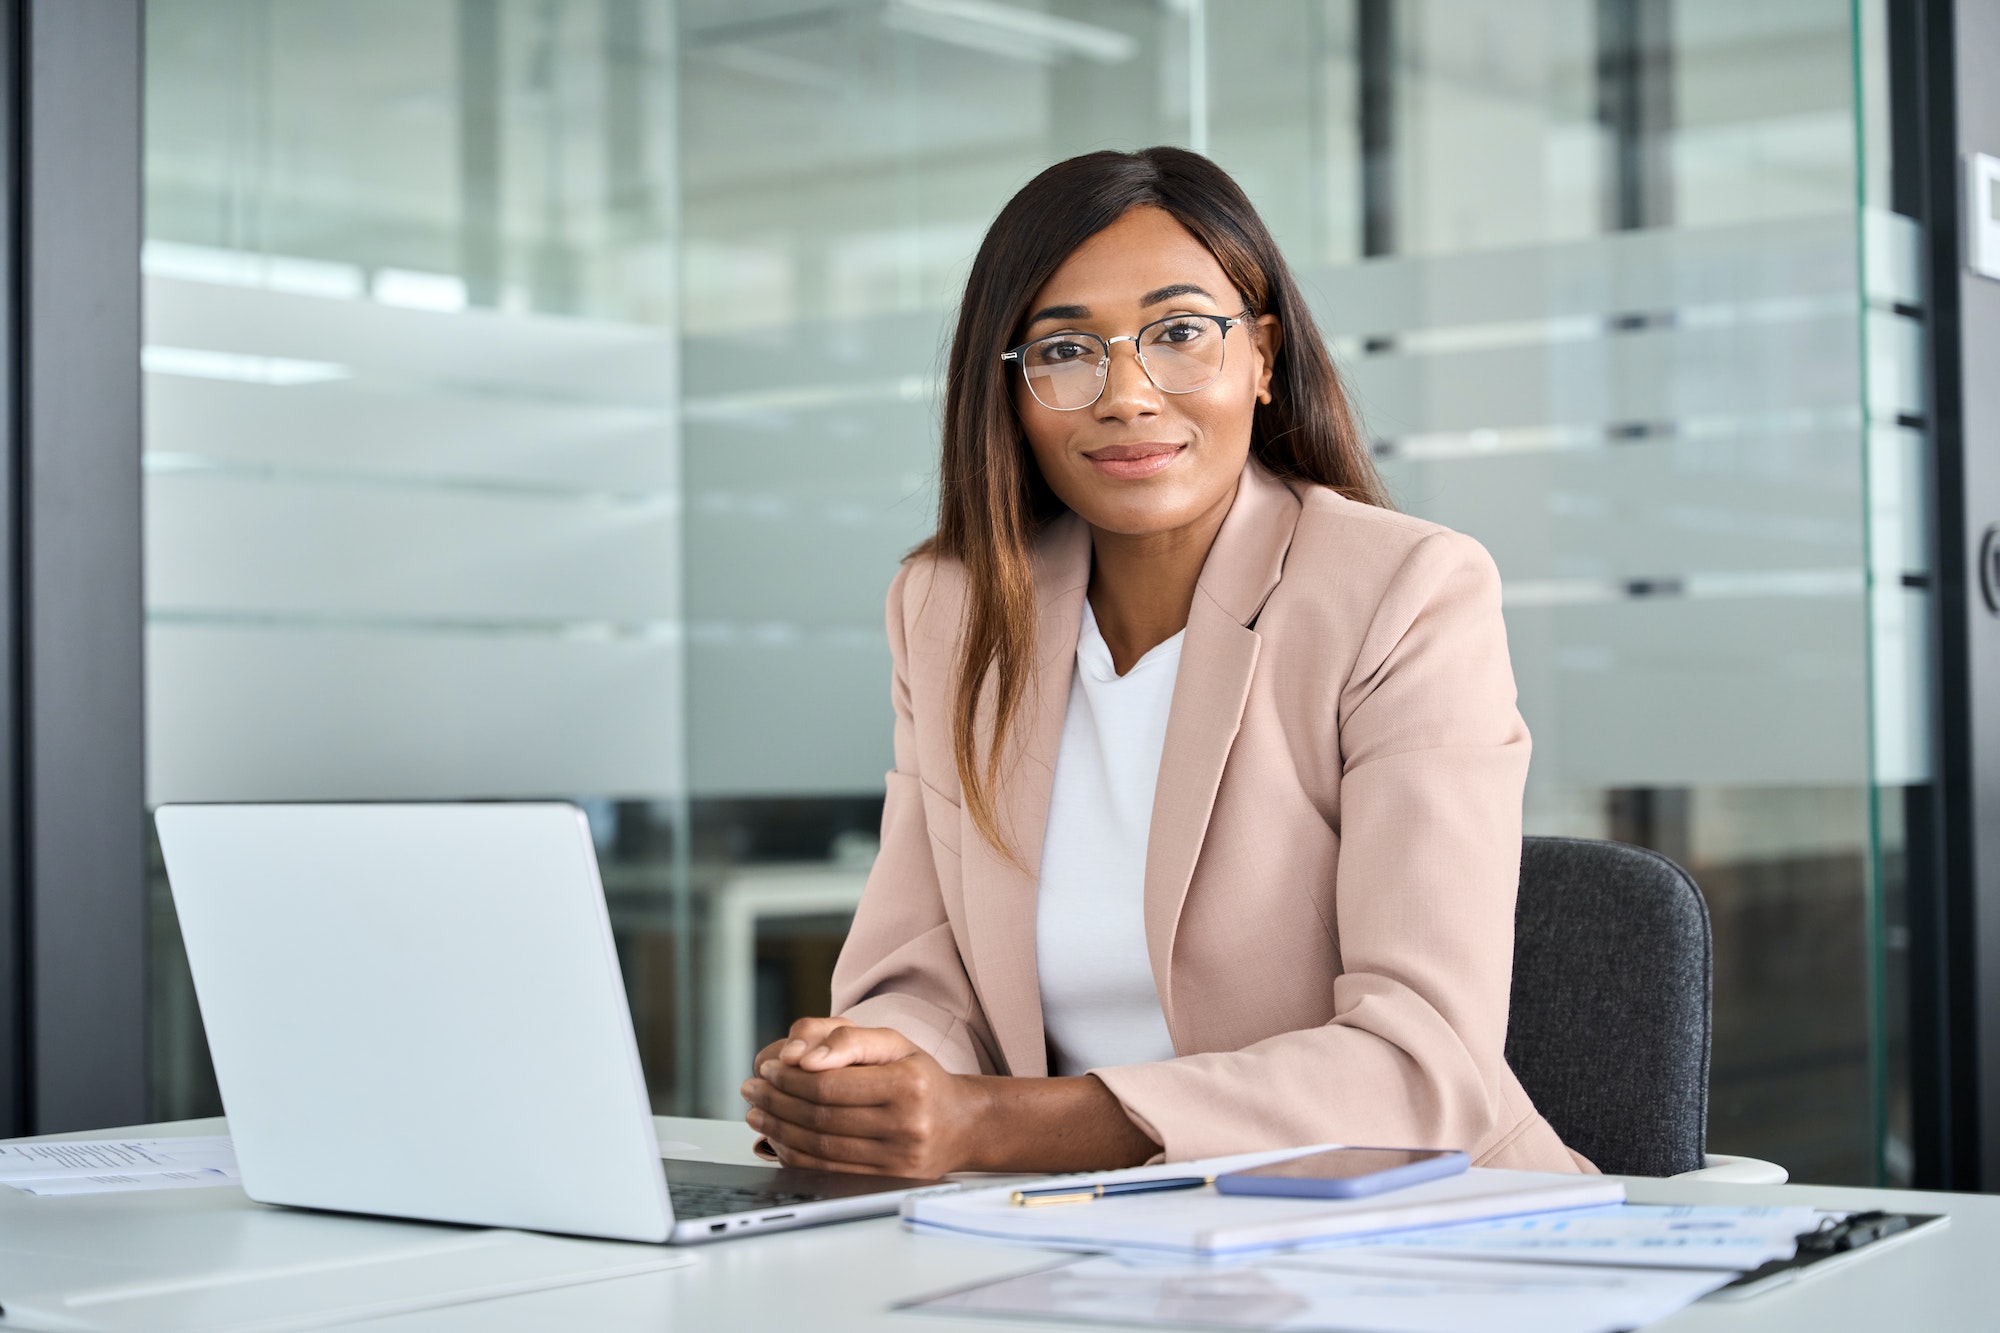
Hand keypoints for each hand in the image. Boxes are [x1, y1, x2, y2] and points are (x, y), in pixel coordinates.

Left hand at [740, 1023, 983, 1177]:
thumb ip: (847, 1040)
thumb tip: (801, 1058)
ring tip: (757, 1112)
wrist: (961, 1124)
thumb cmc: (920, 1078)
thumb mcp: (893, 1043)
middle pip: (821, 1117)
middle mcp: (906, 1125)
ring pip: (820, 1148)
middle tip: (753, 1089)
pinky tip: (779, 1138)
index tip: (768, 1068)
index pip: (831, 1084)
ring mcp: (898, 1160)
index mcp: (908, 1084)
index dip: (791, 1077)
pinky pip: (828, 1171)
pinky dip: (795, 1155)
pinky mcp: (887, 1182)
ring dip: (778, 1129)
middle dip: (777, 1102)